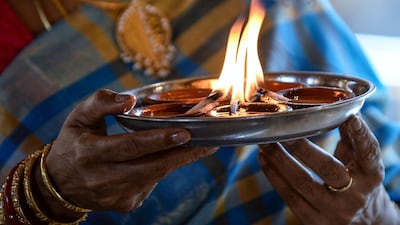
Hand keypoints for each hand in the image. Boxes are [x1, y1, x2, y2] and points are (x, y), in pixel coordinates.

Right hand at [33, 89, 217, 215]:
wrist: (60, 184)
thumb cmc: (74, 144)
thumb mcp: (79, 118)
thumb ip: (100, 102)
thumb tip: (130, 99)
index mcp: (90, 154)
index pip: (129, 147)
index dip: (158, 141)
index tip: (185, 133)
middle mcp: (103, 179)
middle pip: (152, 167)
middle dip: (183, 155)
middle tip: (208, 143)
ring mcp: (116, 195)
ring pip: (155, 176)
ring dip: (178, 160)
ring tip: (197, 145)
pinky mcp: (125, 204)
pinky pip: (151, 184)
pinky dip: (162, 168)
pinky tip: (168, 156)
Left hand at [258, 115, 399, 224]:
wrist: (367, 224)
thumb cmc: (361, 185)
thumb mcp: (363, 164)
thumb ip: (352, 139)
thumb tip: (339, 110)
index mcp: (370, 176)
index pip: (368, 153)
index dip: (360, 135)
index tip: (349, 117)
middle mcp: (355, 195)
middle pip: (327, 168)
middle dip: (301, 147)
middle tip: (281, 128)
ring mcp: (334, 211)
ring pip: (302, 183)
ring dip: (279, 160)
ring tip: (264, 142)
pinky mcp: (315, 222)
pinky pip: (290, 197)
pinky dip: (273, 176)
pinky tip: (263, 159)